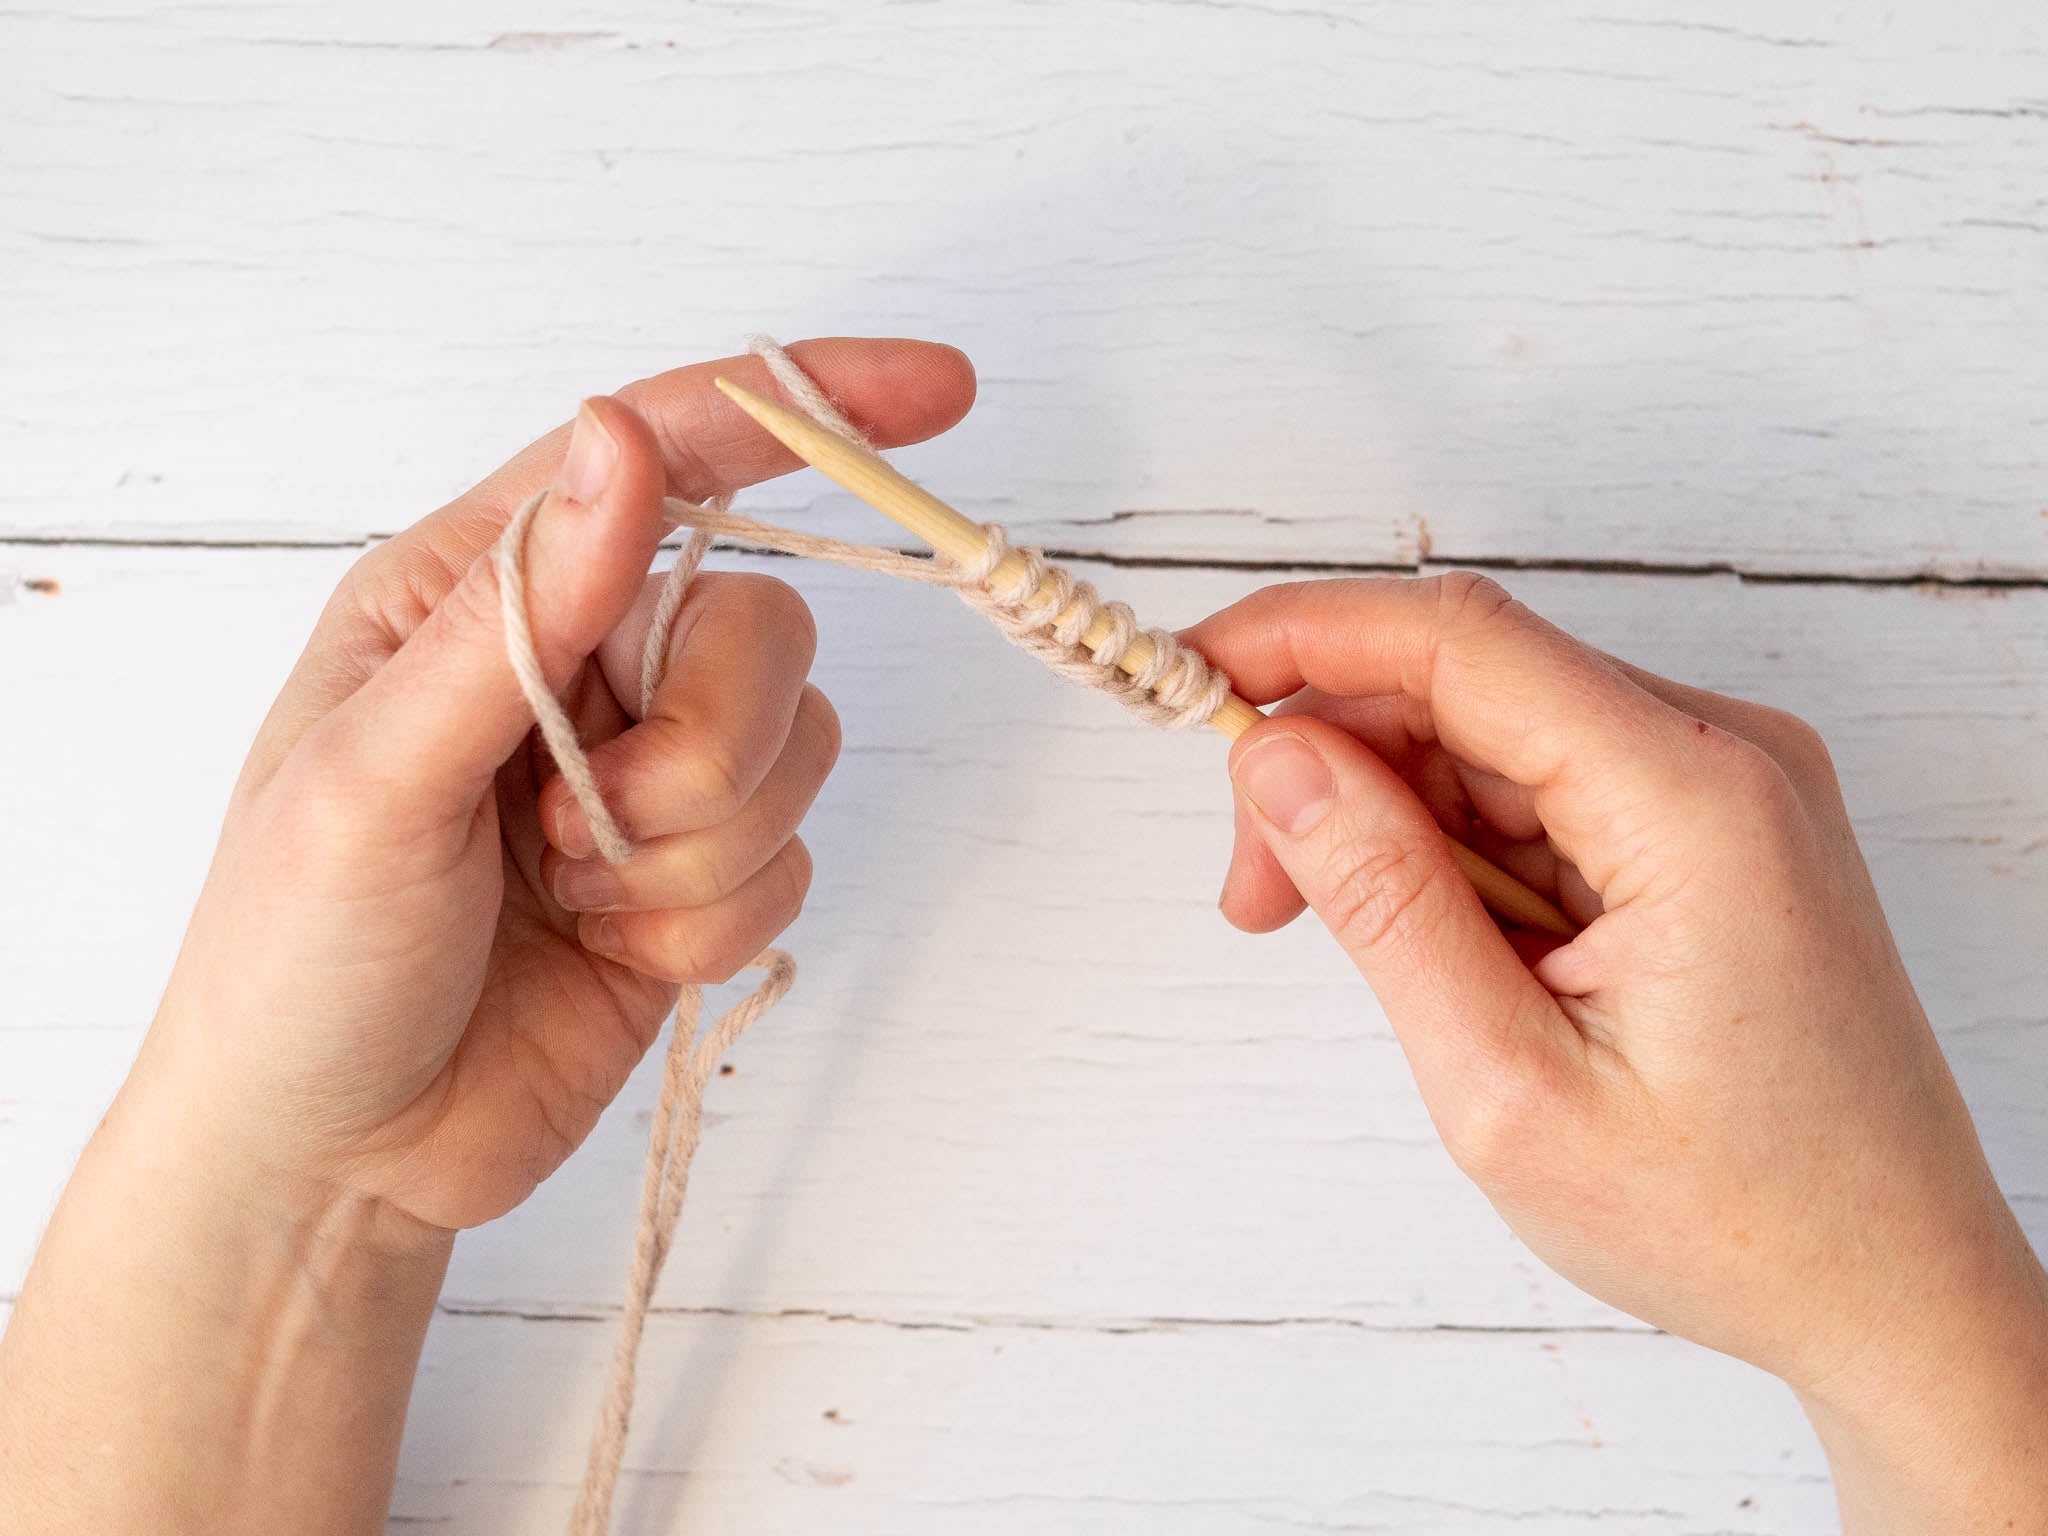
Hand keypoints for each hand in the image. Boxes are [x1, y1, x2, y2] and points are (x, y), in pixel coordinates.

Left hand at [0, 339, 974, 1535]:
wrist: (341, 1159)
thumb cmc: (296, 958)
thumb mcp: (374, 778)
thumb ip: (517, 614)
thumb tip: (624, 442)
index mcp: (478, 592)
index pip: (663, 456)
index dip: (802, 411)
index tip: (937, 392)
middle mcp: (581, 663)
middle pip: (764, 620)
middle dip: (701, 744)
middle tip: (583, 824)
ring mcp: (648, 772)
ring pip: (793, 746)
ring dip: (693, 849)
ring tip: (566, 897)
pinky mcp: (700, 875)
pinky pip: (792, 858)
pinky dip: (709, 920)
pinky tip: (608, 953)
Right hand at [1185, 574, 2047, 1533]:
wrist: (1893, 1291)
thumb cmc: (1734, 1218)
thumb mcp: (1511, 1086)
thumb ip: (1385, 902)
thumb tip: (1275, 759)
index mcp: (1694, 801)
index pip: (1459, 642)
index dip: (1303, 636)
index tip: (1187, 672)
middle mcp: (1724, 759)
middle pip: (1467, 683)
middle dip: (1329, 760)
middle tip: (1253, 893)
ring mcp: (1726, 790)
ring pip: (1494, 736)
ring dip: (1386, 814)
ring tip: (1337, 939)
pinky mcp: (1709, 832)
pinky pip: (1542, 789)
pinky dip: (1455, 847)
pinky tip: (1431, 940)